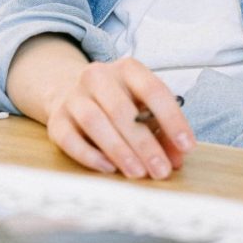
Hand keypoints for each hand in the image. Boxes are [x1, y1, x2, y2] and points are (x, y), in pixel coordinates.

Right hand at [43, 56, 192, 179]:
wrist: (72, 94)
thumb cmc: (119, 105)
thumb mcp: (145, 109)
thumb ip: (163, 131)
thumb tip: (175, 158)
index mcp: (127, 69)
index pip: (153, 90)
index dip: (172, 119)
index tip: (186, 146)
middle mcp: (97, 76)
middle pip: (121, 109)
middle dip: (144, 143)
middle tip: (160, 170)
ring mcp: (73, 96)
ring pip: (93, 121)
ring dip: (118, 150)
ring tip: (137, 173)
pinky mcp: (56, 119)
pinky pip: (69, 138)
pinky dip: (89, 155)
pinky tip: (108, 168)